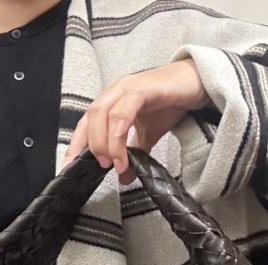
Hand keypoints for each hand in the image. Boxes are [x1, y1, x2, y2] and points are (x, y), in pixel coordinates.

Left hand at [62, 58, 210, 183]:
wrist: (197, 83)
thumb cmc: (171, 104)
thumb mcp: (148, 134)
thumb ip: (134, 154)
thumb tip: (124, 178)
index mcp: (110, 102)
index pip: (85, 124)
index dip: (75, 146)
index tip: (70, 169)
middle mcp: (114, 92)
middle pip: (90, 119)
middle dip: (91, 146)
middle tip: (102, 167)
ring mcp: (128, 88)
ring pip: (103, 113)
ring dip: (105, 142)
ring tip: (115, 163)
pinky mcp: (144, 88)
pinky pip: (125, 108)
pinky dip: (120, 129)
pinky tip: (122, 146)